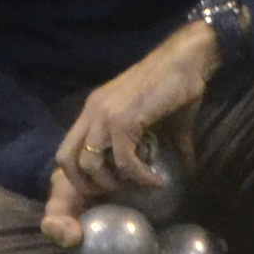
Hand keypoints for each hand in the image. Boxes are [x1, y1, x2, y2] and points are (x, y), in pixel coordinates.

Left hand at [40, 23, 219, 240]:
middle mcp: (93, 111)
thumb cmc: (176, 87)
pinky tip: (155, 181)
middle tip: (115, 193)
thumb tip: (186, 172)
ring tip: (136, 188)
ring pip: (90, 163)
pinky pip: (123, 159)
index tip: (104, 187)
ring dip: (112, 183)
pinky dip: (138, 176)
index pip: (67, 149)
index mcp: (94, 110)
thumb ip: (165, 147)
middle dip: (86, 185)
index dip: (78, 175)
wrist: (186, 60)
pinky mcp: (124, 118)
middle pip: (67, 159)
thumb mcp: (162, 122)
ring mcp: (105, 114)